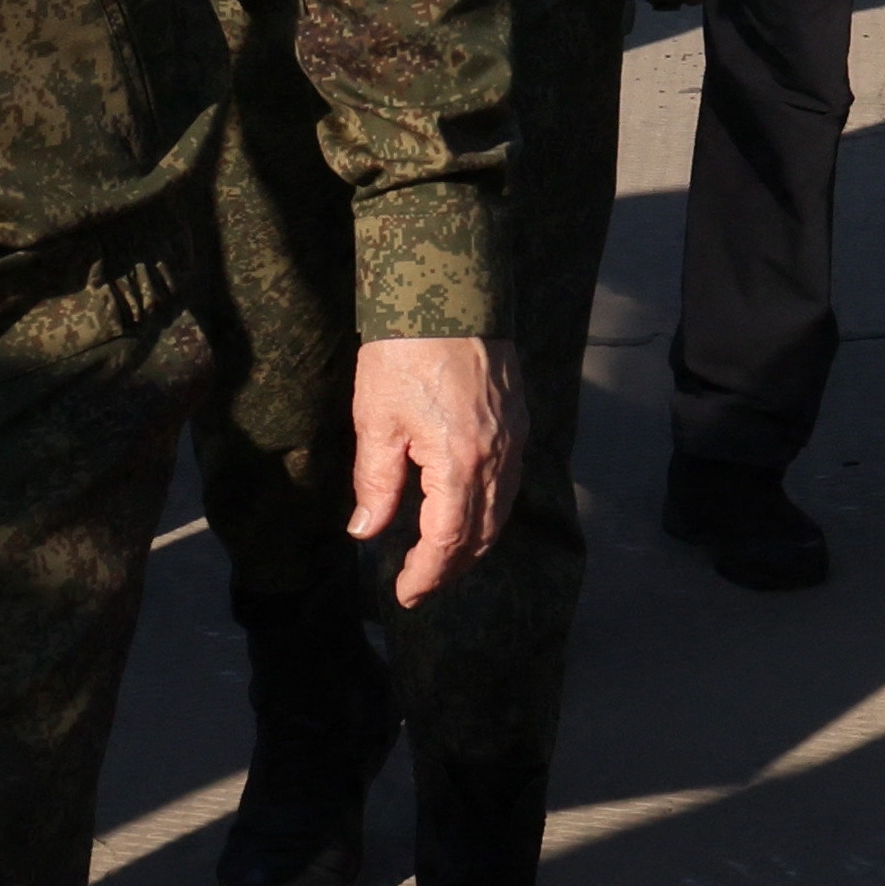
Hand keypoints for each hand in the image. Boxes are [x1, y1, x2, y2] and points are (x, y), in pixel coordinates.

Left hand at [346, 333, 514, 609]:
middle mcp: (498, 458)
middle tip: (417, 585)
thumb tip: (366, 531)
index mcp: (461, 463)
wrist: (448, 291)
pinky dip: (487, 510)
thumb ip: (376, 484)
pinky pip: (509, 483)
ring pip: (500, 511)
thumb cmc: (404, 352)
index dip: (426, 574)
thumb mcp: (376, 421)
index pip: (448, 540)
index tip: (403, 594)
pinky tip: (464, 511)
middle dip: (450, 567)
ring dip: (471, 542)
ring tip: (439, 558)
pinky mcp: (518, 421)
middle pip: (481, 534)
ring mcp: (514, 439)